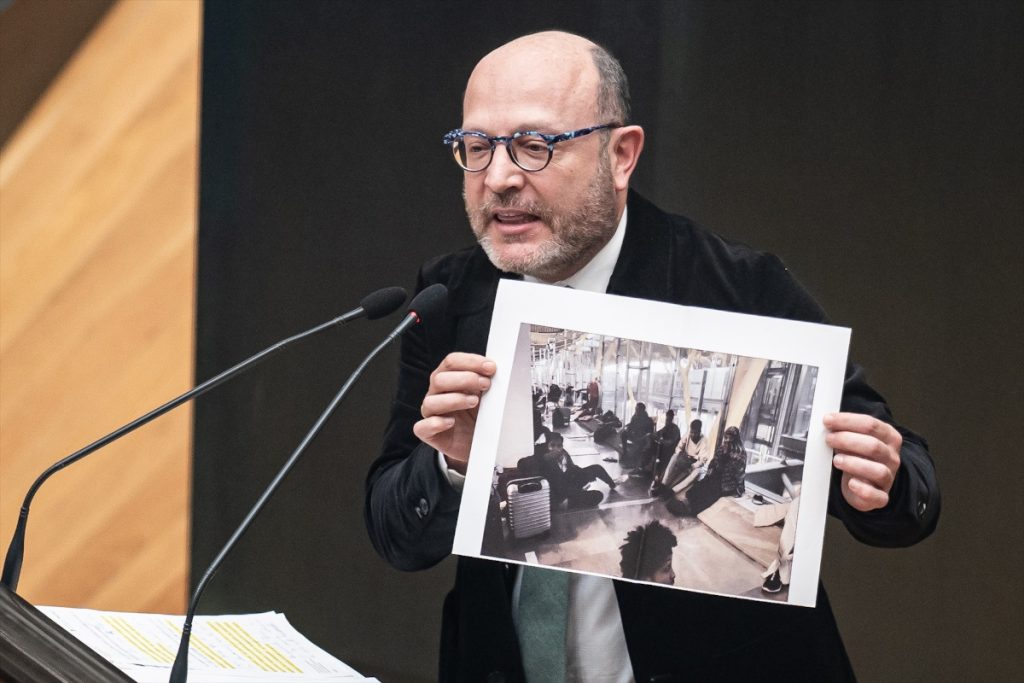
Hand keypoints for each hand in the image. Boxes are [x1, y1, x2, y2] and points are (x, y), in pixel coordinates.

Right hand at [413, 352, 495, 472]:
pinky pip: (422, 427)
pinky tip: (451, 422)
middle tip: (486, 385)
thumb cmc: (480, 414)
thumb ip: (487, 380)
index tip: (491, 368)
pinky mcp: (428, 433)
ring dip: (454, 400)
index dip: (471, 362)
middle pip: (439, 379)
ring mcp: (430, 413)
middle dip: (465, 379)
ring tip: (474, 402)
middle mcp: (436, 393)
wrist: (479, 443)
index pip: (451, 362)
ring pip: (431, 402)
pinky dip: (436, 423)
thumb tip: (496, 369)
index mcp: (448, 377)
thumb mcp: (487, 395)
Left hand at [824, 412, 901, 511]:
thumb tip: (827, 421)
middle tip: (829, 439)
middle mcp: (891, 457)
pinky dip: (863, 490)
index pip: (871, 424)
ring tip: (836, 460)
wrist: (866, 484)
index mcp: (889, 438)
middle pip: (874, 446)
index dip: (847, 421)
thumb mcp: (857, 440)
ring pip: (878, 471)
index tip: (828, 420)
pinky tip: (851, 483)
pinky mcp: (881, 497)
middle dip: (847, 440)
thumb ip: (846, 430)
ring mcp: (889, 478)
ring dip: (854, 463)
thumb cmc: (859, 458)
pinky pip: (877, 496)